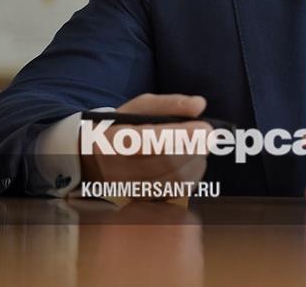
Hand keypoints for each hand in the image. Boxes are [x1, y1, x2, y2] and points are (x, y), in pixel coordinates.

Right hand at [80, 93, 210, 191]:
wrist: (96, 158)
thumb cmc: (123, 127)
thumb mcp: (139, 107)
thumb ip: (170, 104)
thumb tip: (199, 104)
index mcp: (112, 141)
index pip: (150, 141)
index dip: (181, 135)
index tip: (205, 127)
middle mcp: (118, 169)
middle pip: (167, 162)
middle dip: (194, 147)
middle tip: (209, 135)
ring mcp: (130, 189)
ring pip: (173, 180)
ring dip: (196, 161)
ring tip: (202, 146)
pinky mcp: (142, 200)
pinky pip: (174, 192)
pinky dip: (191, 176)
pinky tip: (195, 161)